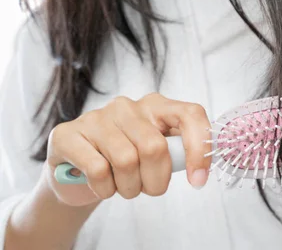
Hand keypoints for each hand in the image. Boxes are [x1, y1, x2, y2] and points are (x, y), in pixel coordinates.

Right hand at [45, 93, 211, 206]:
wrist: (77, 174)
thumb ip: (177, 153)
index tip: (198, 180)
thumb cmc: (126, 163)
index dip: (199, 148)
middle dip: (156, 180)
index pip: (190, 114)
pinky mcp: (68, 134)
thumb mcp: (156, 155)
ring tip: (123, 186)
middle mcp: (127, 106)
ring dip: (130, 188)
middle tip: (148, 187)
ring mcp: (96, 117)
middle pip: (155, 147)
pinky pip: (98, 170)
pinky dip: (105, 189)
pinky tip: (102, 185)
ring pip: (126, 161)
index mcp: (156, 105)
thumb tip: (200, 170)